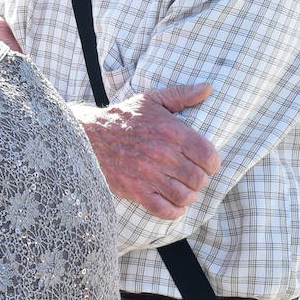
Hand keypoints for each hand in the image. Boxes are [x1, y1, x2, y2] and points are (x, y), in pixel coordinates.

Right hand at [76, 84, 221, 218]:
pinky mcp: (136, 190)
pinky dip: (173, 211)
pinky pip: (164, 209)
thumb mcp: (151, 100)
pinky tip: (172, 204)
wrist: (87, 135)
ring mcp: (149, 174)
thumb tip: (208, 88)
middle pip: (199, 179)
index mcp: (172, 131)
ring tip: (181, 189)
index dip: (212, 164)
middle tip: (189, 176)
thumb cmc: (122, 118)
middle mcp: (163, 154)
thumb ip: (181, 94)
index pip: (208, 156)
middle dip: (198, 180)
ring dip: (187, 195)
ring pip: (185, 196)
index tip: (205, 164)